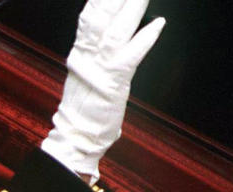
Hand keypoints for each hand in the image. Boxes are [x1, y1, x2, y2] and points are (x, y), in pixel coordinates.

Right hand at [40, 0, 164, 181]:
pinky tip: (158, 24)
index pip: (90, 15)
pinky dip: (144, 38)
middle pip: (101, 15)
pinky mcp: (112, 82)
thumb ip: (95, 51)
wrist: (74, 136)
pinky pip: (130, 56)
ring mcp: (99, 67)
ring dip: (132, 7)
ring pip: (116, 29)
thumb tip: (108, 33)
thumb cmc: (82, 108)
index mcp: (80, 52)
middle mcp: (87, 55)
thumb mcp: (86, 73)